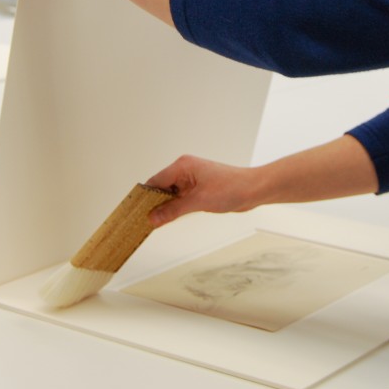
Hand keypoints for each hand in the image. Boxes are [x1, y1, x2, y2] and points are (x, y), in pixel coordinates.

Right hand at [145, 155, 265, 227]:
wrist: (253, 189)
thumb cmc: (231, 188)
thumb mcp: (198, 202)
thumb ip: (173, 210)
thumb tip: (153, 218)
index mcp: (182, 166)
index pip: (155, 181)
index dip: (145, 196)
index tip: (135, 210)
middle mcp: (185, 170)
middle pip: (161, 187)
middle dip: (153, 203)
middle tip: (143, 220)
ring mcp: (192, 179)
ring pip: (171, 194)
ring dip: (165, 206)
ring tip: (153, 221)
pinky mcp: (198, 188)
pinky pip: (180, 197)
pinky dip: (175, 207)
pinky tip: (169, 218)